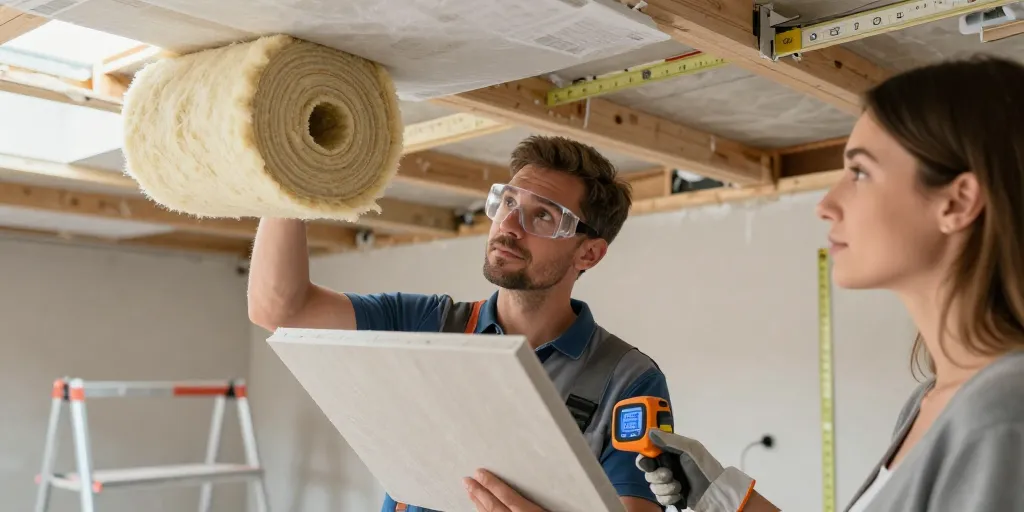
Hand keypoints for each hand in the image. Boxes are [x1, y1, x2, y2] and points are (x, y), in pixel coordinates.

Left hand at [463, 469, 545, 511]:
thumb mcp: (547, 508)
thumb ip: (540, 496)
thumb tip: (543, 480)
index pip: (506, 495)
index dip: (491, 483)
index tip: (479, 473)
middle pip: (493, 506)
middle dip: (479, 492)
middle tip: (467, 480)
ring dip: (478, 503)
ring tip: (470, 492)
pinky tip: (481, 509)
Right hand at [635, 429, 754, 511]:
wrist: (715, 491)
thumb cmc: (704, 467)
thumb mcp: (690, 449)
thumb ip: (670, 440)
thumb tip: (650, 431)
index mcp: (669, 452)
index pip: (648, 453)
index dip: (645, 458)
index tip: (648, 462)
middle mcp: (666, 466)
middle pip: (648, 471)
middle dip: (657, 475)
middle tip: (669, 475)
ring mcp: (668, 482)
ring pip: (653, 486)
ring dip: (665, 487)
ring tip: (679, 487)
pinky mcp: (670, 496)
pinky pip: (659, 498)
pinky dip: (668, 497)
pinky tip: (679, 495)